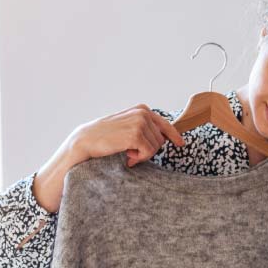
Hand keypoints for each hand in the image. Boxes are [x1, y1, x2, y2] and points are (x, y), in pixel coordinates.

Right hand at [67, 104, 186, 167]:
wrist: (86, 140)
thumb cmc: (104, 136)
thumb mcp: (126, 126)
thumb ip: (143, 128)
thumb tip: (164, 138)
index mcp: (141, 109)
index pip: (165, 124)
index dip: (174, 135)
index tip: (181, 144)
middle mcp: (143, 113)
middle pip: (161, 140)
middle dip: (148, 150)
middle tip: (131, 152)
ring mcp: (140, 123)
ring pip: (156, 147)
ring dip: (142, 155)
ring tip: (126, 152)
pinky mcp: (136, 134)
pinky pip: (148, 152)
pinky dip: (139, 158)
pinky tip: (126, 155)